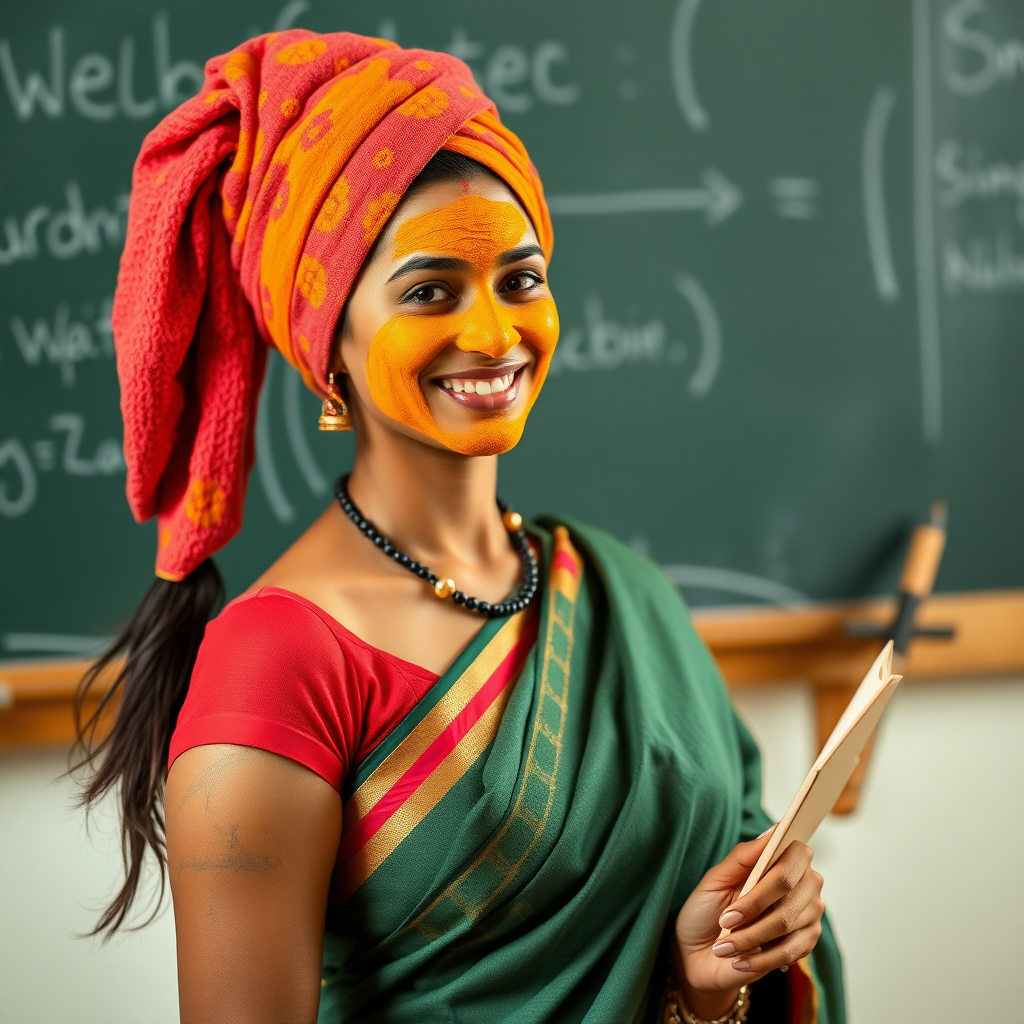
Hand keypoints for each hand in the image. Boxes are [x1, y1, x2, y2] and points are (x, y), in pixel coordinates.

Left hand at [673, 828, 824, 1017]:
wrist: (699, 954)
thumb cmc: (707, 911)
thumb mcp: (716, 879)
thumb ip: (744, 856)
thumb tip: (775, 830)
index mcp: (781, 862)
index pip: (796, 854)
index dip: (774, 867)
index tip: (749, 879)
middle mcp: (801, 886)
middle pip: (790, 888)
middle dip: (752, 906)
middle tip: (725, 920)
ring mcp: (806, 917)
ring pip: (787, 922)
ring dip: (749, 936)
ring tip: (724, 945)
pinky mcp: (803, 947)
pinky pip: (789, 952)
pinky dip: (758, 958)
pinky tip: (737, 959)